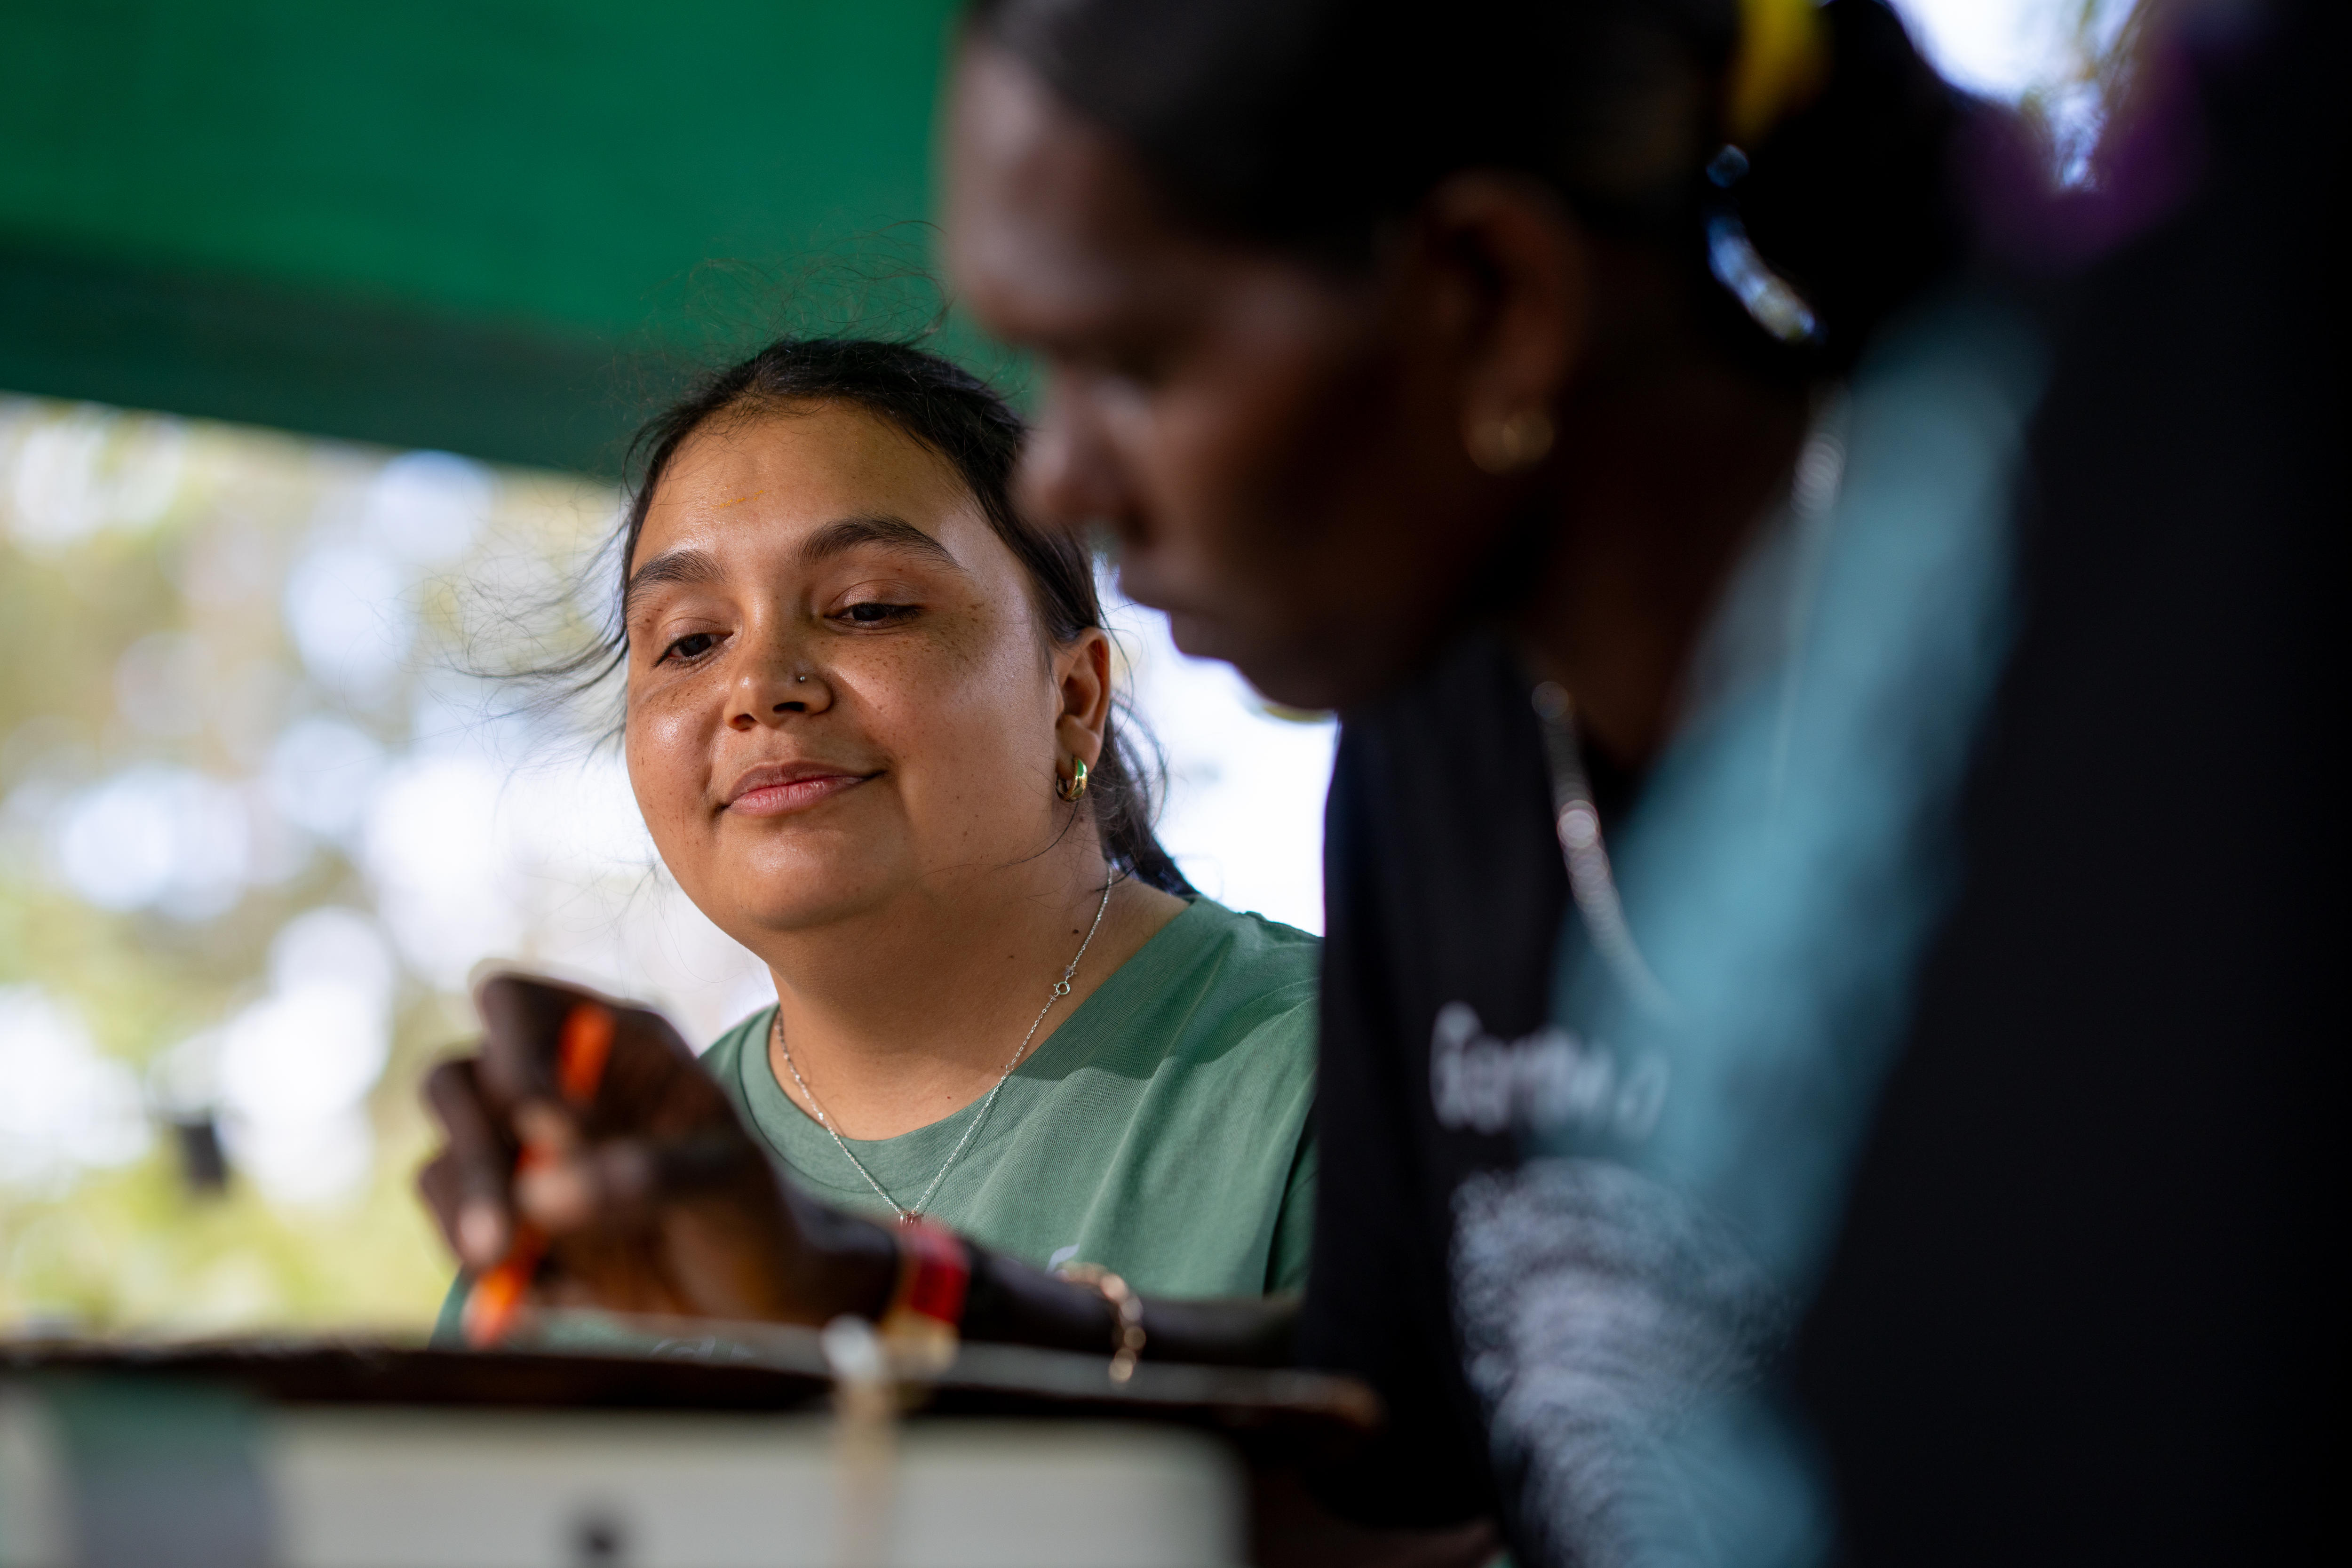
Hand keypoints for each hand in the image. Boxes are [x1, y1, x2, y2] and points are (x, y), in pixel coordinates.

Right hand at [417, 972, 891, 1330]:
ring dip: (463, 1220)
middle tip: (502, 1234)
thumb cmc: (755, 1208)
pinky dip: (487, 1276)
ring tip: (511, 1270)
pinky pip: (462, 1239)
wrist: (758, 1291)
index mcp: (607, 1041)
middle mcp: (551, 1088)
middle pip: (455, 1085)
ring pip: (444, 1166)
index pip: (511, 1002)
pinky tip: (549, 1302)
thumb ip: (648, 1172)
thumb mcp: (727, 1177)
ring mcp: (523, 1159)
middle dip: (470, 1155)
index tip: (540, 1120)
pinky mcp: (513, 1228)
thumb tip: (541, 1195)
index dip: (508, 1053)